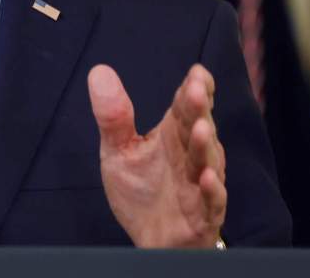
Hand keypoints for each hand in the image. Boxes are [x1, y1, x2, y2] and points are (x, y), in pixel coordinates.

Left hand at [87, 63, 226, 247]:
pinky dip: (211, 189)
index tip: (196, 72)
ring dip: (204, 145)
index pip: (186, 107)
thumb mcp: (118, 150)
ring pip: (207, 161)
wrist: (150, 238)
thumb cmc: (141, 191)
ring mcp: (199, 184)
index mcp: (173, 135)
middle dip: (198, 109)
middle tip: (196, 90)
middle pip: (197, 127)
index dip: (194, 88)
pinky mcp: (203, 214)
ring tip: (200, 127)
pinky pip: (211, 201)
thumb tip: (98, 71)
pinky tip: (206, 177)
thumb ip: (113, 116)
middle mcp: (191, 155)